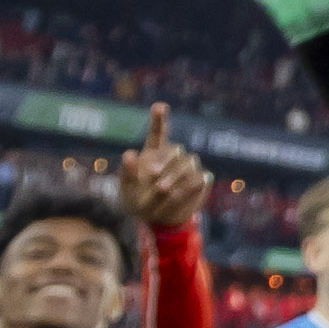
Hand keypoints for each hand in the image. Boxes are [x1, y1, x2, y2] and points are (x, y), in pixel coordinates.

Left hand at [114, 100, 208, 234]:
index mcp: (153, 154)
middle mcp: (173, 158)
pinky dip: (187, 186)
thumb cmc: (138, 203)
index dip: (159, 119)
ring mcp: (188, 168)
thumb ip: (127, 173)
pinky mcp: (201, 181)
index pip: (159, 133)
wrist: (158, 221)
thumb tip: (129, 152)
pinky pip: (199, 178)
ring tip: (162, 189)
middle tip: (153, 174)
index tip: (160, 106)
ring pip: (188, 162)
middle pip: (175, 149)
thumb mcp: (127, 191)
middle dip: (165, 159)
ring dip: (175, 174)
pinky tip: (177, 195)